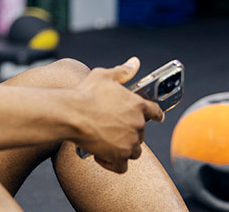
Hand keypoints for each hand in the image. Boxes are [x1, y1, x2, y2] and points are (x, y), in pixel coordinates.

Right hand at [73, 57, 163, 173]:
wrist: (72, 114)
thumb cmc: (85, 94)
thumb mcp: (103, 76)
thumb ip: (122, 71)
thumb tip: (135, 63)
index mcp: (137, 104)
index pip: (155, 112)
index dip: (156, 115)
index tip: (157, 118)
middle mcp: (138, 124)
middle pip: (141, 133)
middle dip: (128, 132)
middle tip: (111, 128)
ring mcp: (129, 142)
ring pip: (133, 151)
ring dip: (123, 148)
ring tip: (107, 143)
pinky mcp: (119, 156)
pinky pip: (121, 166)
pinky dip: (112, 163)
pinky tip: (101, 157)